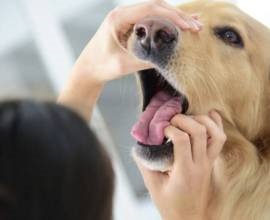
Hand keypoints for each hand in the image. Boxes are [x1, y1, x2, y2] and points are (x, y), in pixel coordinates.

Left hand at [58, 0, 201, 120]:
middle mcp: (123, 13)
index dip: (172, 15)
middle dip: (177, 15)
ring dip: (174, 17)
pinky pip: (150, 19)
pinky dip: (166, 22)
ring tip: (193, 25)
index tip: (187, 26)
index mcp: (118, 18)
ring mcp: (126, 18)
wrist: (88, 69)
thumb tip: (169, 57)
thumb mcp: (124, 65)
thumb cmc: (101, 66)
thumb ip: (145, 60)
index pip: (151, 8)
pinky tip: (179, 24)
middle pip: (156, 6)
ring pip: (155, 11)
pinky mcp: (130, 25)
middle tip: (196, 26)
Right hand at [136, 111, 225, 219]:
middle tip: (171, 121)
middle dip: (184, 119)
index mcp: (184, 171)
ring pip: (215, 134)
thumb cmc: (170, 204)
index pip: (182, 139)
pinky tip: (208, 115)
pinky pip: (220, 140)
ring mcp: (209, 163)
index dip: (170, 128)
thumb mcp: (152, 185)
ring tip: (187, 119)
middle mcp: (200, 165)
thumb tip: (139, 144)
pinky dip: (216, 124)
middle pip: (200, 131)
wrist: (189, 219)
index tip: (161, 130)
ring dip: (202, 120)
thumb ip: (145, 163)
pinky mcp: (212, 162)